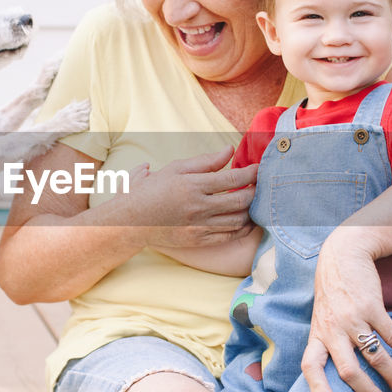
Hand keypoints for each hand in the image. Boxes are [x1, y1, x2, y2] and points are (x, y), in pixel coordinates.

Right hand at [127, 147, 257, 249]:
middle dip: (256, 192)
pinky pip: (229, 236)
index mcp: (192, 185)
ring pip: (238, 220)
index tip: (260, 169)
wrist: (131, 221)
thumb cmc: (152, 190)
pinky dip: (242, 228)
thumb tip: (230, 150)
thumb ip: (205, 161)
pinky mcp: (198, 240)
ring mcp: (199, 226)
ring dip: (251, 210)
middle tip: (260, 185)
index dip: (252, 173)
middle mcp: (198, 207)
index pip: (233, 178)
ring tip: (254, 201)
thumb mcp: (175, 169)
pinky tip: (246, 220)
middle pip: (240, 200)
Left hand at [302, 231, 391, 391]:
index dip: (317, 387)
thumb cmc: (332, 293)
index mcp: (318, 334)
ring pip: (373, 356)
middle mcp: (333, 330)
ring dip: (391, 376)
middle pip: (348, 370)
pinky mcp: (371, 307)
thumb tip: (339, 374)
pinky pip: (390, 335)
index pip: (311, 365)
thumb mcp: (321, 318)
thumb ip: (327, 342)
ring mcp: (352, 319)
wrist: (342, 255)